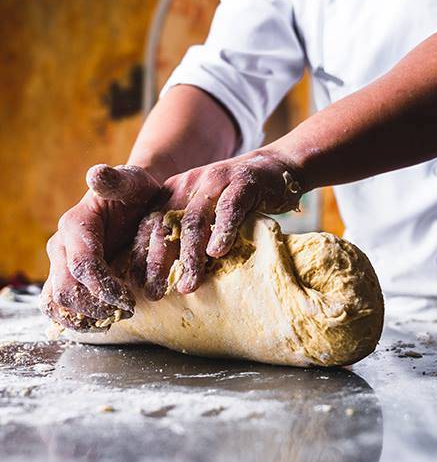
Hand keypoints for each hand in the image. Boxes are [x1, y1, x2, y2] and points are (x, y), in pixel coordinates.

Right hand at [41, 164, 160, 329]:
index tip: (129, 301)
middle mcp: (61, 246)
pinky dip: (75, 320)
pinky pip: (59, 306)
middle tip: (127, 312)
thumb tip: (96, 174)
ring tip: (113, 320)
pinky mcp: (67, 276)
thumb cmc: (135, 193)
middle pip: (66, 288)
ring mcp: (61, 263)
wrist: (132, 201)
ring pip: (56, 301)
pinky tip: (100, 325)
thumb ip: (116, 180)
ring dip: (83, 317)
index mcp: (76, 225)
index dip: (104, 287)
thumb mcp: (132, 182)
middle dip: (95, 306)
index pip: (82, 265)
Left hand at [130, 150, 301, 298]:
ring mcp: (216, 181)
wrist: (274, 168)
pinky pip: (230, 209)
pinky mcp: (243, 184)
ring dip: (190, 257)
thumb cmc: (237, 199)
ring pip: (195, 221)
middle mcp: (189, 184)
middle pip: (167, 225)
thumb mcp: (205, 211)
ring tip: (188, 286)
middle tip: (156, 293)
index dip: (141, 256)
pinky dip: (222, 231)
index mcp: (173, 192)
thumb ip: (187, 233)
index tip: (137, 286)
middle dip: (158, 262)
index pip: (150, 226)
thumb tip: (170, 276)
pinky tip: (218, 252)